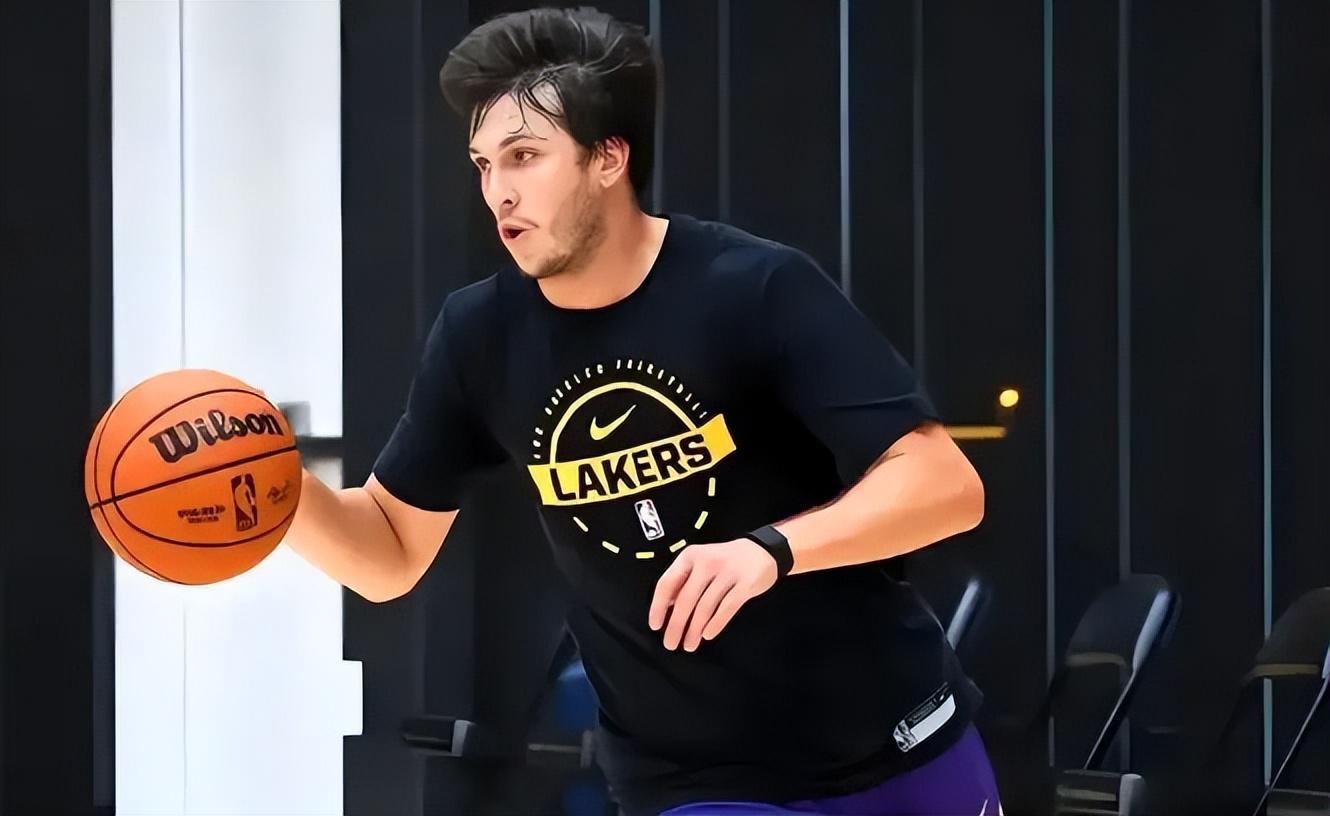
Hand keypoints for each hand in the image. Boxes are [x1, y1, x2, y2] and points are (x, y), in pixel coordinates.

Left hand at [648, 538, 778, 651]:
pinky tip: (708, 635)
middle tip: (670, 643)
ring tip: (689, 645)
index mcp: (690, 556)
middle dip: (676, 625)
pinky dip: (716, 624)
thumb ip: (683, 580)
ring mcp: (727, 572)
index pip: (667, 583)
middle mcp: (707, 562)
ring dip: (694, 630)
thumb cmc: (724, 560)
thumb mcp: (700, 562)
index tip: (655, 625)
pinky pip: (727, 608)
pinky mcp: (746, 583)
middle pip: (686, 599)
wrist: (762, 551)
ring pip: (705, 607)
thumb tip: (667, 607)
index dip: (659, 606)